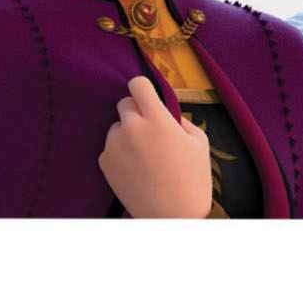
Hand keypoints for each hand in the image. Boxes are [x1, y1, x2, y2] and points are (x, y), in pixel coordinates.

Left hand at [100, 76, 215, 218]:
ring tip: (147, 159)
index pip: (137, 84)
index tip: (147, 98)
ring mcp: (115, 144)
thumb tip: (164, 109)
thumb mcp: (198, 143)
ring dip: (128, 135)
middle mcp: (132, 128)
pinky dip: (121, 154)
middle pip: (125, 104)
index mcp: (157, 120)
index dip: (144, 89)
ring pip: (117, 127)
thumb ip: (179, 119)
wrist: (174, 219)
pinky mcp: (105, 161)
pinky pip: (111, 147)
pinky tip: (137, 171)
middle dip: (137, 114)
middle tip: (152, 134)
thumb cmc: (192, 181)